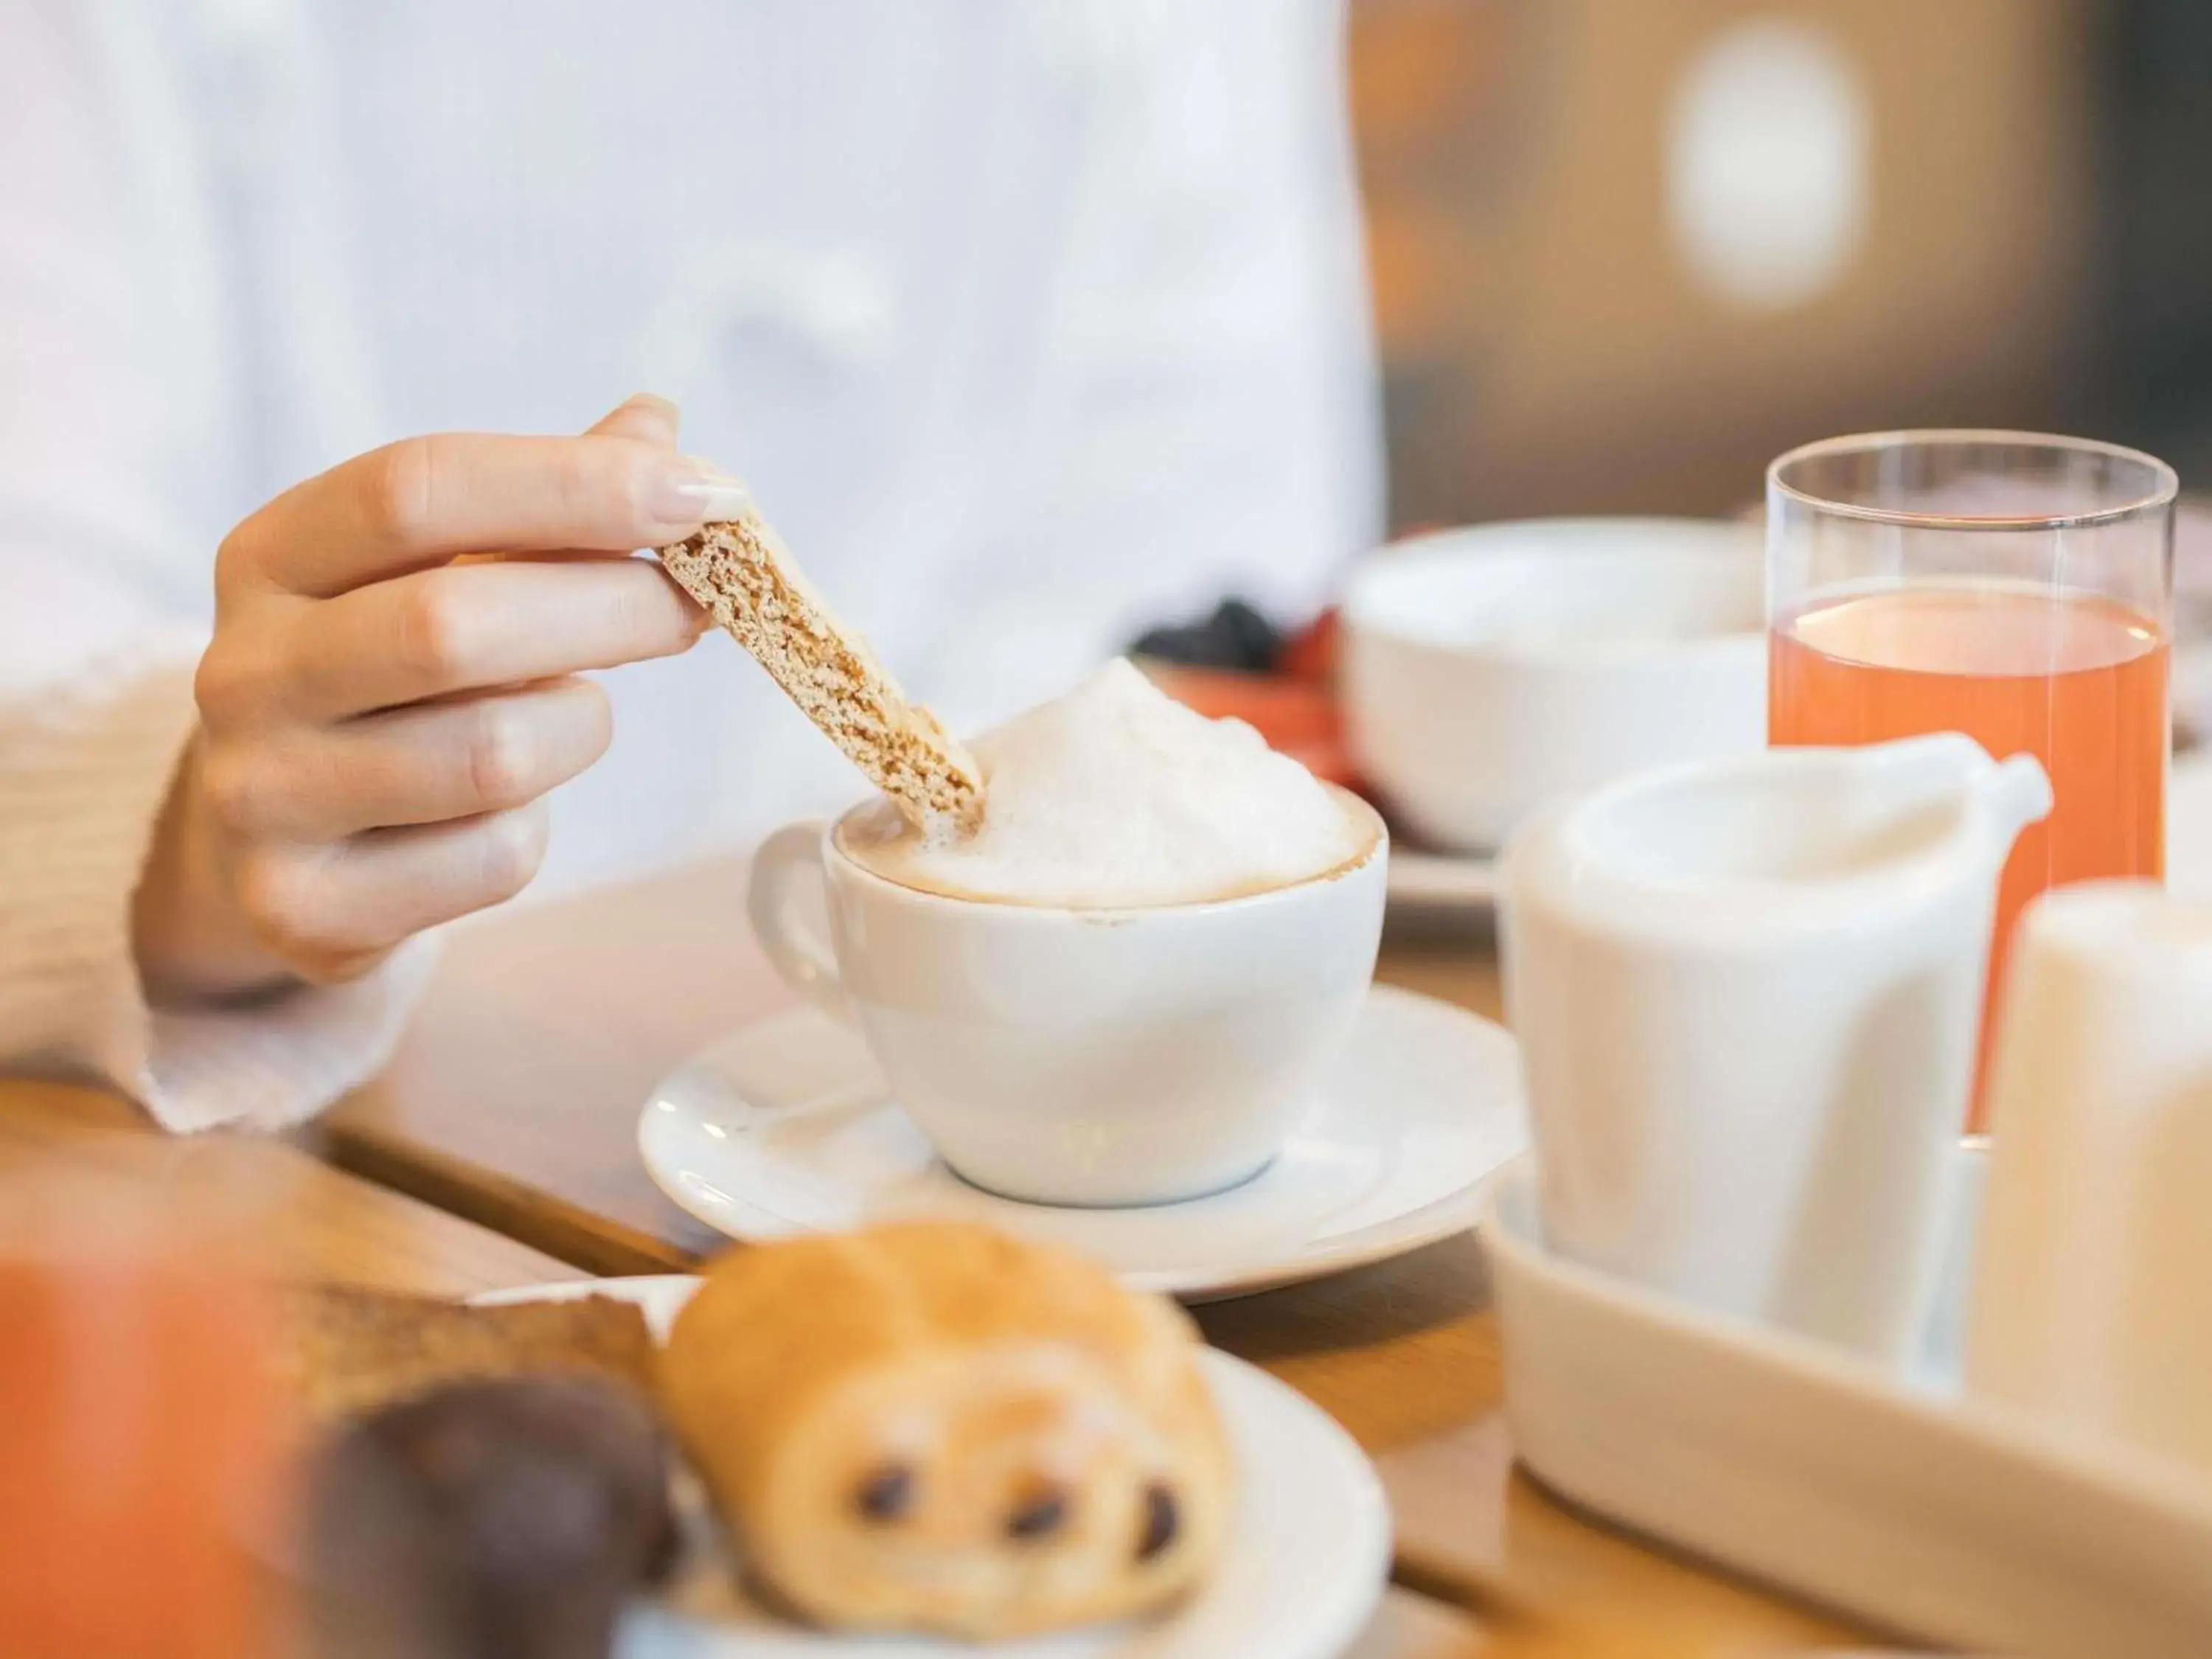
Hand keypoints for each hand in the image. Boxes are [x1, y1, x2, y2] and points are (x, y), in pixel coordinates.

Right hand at [134, 396, 736, 999]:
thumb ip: (545, 504)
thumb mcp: (439, 573)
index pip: (414, 487)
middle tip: (698, 608)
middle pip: (453, 623)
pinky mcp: (308, 907)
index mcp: (268, 558)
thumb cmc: (391, 682)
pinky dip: (537, 827)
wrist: (278, 846)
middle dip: (615, 607)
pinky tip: (507, 809)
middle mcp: (244, 672)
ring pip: (493, 754)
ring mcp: (263, 798)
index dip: (574, 484)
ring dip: (579, 727)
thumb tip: (661, 428)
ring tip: (570, 712)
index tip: (706, 496)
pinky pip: (495, 859)